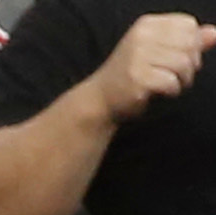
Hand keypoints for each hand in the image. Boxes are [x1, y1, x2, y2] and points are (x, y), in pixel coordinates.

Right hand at [94, 10, 214, 115]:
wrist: (100, 100)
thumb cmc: (132, 75)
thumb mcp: (158, 51)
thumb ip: (186, 41)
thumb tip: (215, 34)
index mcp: (148, 24)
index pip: (188, 25)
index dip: (193, 44)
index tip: (184, 59)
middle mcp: (142, 37)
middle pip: (189, 44)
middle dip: (192, 63)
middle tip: (182, 76)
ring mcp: (138, 58)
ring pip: (183, 63)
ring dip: (185, 79)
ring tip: (176, 85)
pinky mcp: (138, 79)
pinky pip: (172, 82)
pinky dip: (174, 90)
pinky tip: (166, 92)